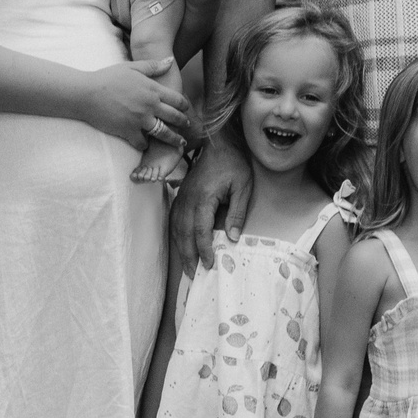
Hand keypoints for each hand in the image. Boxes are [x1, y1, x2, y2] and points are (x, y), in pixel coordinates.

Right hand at [80, 57, 190, 150]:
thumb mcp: (132, 67)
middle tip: (186, 126)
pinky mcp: (129, 131)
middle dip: (183, 123)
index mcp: (152, 89)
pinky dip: (145, 145)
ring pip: (163, 133)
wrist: (87, 93)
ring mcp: (140, 120)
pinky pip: (143, 143)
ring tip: (179, 143)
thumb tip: (170, 61)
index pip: (177, 99)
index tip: (186, 109)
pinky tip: (146, 145)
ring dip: (173, 139)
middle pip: (174, 117)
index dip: (184, 106)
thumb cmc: (108, 78)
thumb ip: (153, 66)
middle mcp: (150, 106)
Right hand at [170, 140, 253, 270]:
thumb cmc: (233, 163)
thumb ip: (237, 212)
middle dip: (189, 256)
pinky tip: (181, 245)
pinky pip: (174, 220)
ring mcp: (182, 197)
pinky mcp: (181, 195)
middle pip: (184, 234)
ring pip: (176, 229)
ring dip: (181, 249)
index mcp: (203, 198)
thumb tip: (232, 238)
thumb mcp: (243, 186)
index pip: (201, 231)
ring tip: (188, 266)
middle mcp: (188, 200)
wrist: (217, 142)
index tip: (210, 265)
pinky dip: (177, 235)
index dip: (204, 250)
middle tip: (194, 275)